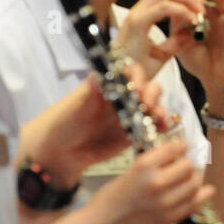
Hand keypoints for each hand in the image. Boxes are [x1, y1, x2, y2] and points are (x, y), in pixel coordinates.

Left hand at [22, 71, 164, 187]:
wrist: (59, 151)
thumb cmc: (62, 122)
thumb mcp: (73, 105)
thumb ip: (89, 91)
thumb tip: (98, 76)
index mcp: (109, 84)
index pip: (130, 72)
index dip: (138, 76)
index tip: (138, 87)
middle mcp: (122, 97)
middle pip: (147, 87)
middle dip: (152, 93)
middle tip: (149, 104)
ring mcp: (130, 115)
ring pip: (153, 106)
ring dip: (160, 109)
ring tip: (159, 117)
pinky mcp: (134, 133)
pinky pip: (152, 126)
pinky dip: (161, 126)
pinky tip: (164, 127)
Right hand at [89, 138, 214, 223]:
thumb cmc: (107, 201)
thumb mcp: (128, 174)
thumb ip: (151, 168)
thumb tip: (172, 159)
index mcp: (144, 166)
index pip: (175, 148)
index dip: (181, 146)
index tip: (183, 147)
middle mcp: (157, 182)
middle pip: (188, 166)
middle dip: (189, 163)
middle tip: (187, 164)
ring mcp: (165, 203)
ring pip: (194, 185)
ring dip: (196, 179)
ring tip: (193, 177)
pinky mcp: (168, 220)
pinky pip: (193, 205)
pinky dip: (203, 196)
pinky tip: (207, 191)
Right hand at [115, 0, 209, 78]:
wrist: (120, 87)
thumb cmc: (136, 74)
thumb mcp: (161, 56)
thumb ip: (175, 43)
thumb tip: (191, 34)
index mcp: (140, 16)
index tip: (199, 5)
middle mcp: (136, 12)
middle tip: (203, 6)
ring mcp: (135, 16)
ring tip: (200, 11)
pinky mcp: (137, 24)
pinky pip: (163, 7)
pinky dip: (182, 10)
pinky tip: (192, 19)